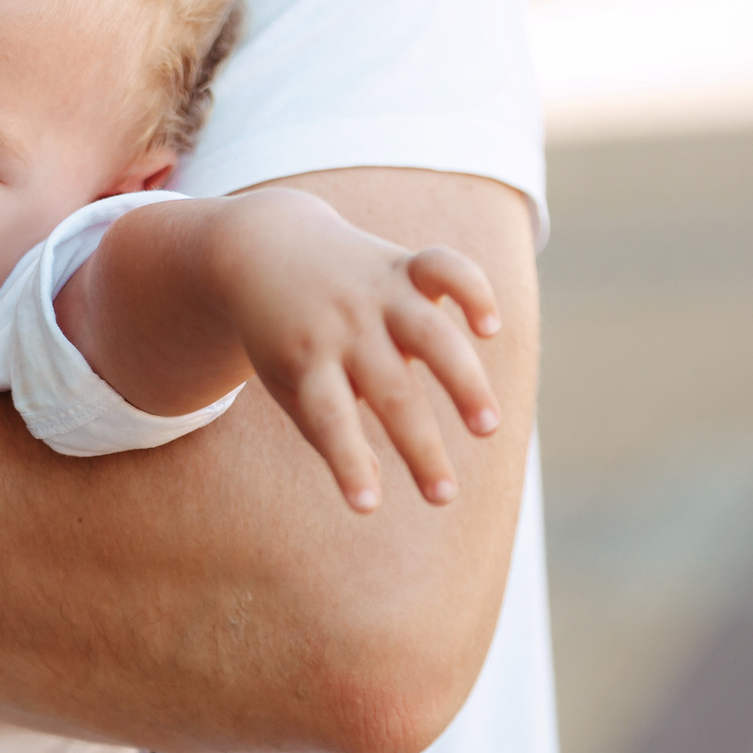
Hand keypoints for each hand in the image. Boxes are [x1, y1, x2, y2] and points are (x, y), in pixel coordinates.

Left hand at [204, 190, 500, 512]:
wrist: (262, 245)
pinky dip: (472, 290)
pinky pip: (444, 267)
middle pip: (389, 391)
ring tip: (487, 427)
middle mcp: (345, 327)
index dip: (347, 462)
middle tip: (444, 497)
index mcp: (308, 361)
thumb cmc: (283, 334)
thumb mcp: (285, 381)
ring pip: (429, 334)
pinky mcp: (402, 265)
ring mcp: (376, 293)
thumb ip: (325, 431)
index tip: (366, 507)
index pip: (328, 419)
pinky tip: (491, 328)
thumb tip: (369, 489)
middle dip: (420, 446)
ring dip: (462, 380)